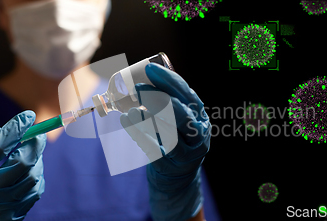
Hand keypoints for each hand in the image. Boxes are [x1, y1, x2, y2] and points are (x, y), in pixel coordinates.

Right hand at [0, 110, 45, 220]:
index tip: (28, 115)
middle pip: (23, 162)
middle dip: (35, 144)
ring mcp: (3, 206)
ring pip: (33, 177)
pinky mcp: (14, 217)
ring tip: (31, 154)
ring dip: (37, 160)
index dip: (16, 128)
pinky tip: (31, 172)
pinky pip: (35, 192)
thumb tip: (2, 128)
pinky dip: (37, 177)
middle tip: (38, 134)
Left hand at [120, 63, 210, 220]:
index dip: (168, 80)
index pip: (186, 93)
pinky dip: (140, 135)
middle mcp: (198, 132)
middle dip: (159, 99)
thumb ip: (167, 101)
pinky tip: (127, 122)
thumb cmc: (175, 140)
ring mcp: (187, 151)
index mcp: (199, 114)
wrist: (178, 178)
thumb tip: (141, 77)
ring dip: (148, 119)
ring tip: (131, 110)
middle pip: (182, 114)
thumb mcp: (178, 120)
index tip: (149, 69)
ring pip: (169, 134)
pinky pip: (155, 149)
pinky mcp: (171, 165)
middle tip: (138, 89)